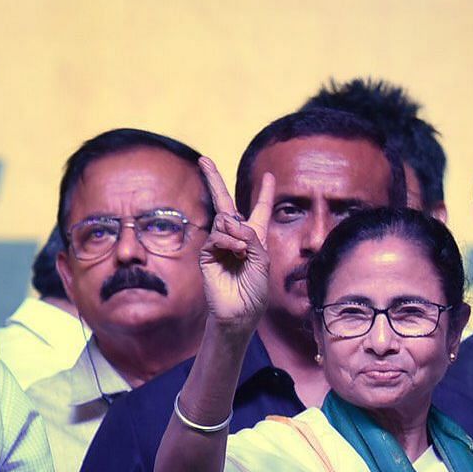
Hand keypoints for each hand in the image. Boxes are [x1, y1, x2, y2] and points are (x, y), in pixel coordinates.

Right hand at [196, 157, 273, 338]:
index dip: (264, 193)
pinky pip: (216, 235)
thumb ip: (252, 237)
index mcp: (255, 237)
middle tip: (203, 159)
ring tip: (243, 252)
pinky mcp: (207, 254)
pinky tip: (236, 253)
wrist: (240, 312)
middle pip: (225, 202)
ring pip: (224, 220)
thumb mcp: (264, 260)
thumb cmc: (256, 290)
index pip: (259, 210)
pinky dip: (229, 242)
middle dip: (213, 180)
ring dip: (237, 233)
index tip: (269, 176)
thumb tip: (231, 221)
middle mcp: (236, 236)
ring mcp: (220, 244)